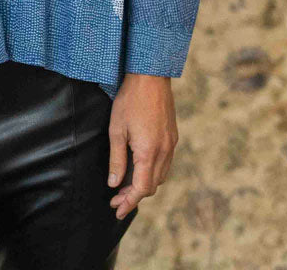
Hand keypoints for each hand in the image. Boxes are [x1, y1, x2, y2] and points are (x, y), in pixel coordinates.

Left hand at [107, 74, 178, 219]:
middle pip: (152, 185)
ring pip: (160, 175)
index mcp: (149, 152)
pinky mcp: (173, 136)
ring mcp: (171, 144)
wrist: (150, 76)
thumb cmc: (130, 101)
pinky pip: (165, 162)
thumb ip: (116, 159)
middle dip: (134, 195)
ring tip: (124, 185)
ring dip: (144, 184)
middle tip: (116, 198)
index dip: (129, 202)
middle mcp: (164, 151)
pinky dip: (152, 171)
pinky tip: (139, 167)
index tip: (117, 210)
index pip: (141, 188)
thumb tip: (114, 183)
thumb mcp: (117, 130)